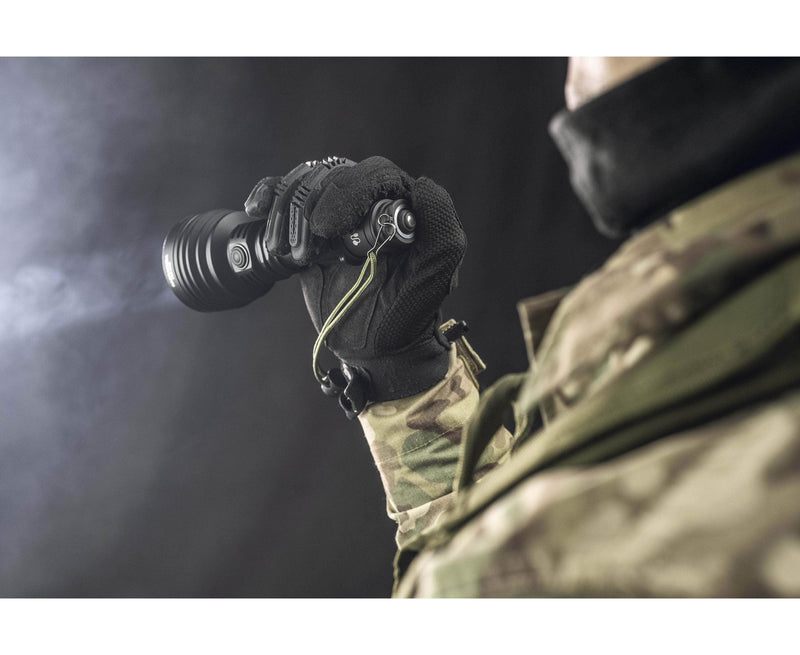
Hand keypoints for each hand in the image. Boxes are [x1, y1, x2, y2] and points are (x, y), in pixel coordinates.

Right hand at [246, 156, 466, 410]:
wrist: (374, 346)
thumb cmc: (408, 312)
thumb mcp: (436, 272)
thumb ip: (440, 226)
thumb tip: (420, 183)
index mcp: (402, 206)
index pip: (375, 174)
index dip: (347, 192)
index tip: (326, 229)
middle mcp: (370, 202)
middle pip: (332, 174)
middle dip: (311, 208)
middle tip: (306, 252)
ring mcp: (338, 212)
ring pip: (305, 182)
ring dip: (288, 215)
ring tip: (292, 256)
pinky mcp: (309, 225)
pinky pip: (282, 191)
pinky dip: (267, 195)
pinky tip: (256, 210)